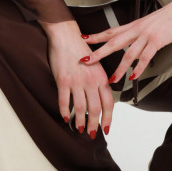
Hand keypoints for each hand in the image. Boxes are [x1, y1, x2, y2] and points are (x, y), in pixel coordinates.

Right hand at [40, 19, 113, 137]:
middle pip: (95, 109)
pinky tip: (65, 117)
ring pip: (81, 108)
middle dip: (94, 125)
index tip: (106, 128)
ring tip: (78, 128)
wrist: (67, 36)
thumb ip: (98, 82)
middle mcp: (91, 81)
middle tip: (91, 133)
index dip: (108, 118)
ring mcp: (77, 81)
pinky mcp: (63, 80)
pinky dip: (65, 111)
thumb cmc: (81, 51)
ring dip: (80, 121)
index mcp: (101, 77)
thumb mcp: (96, 66)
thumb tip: (100, 99)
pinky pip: (65, 101)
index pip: (108, 103)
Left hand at [81, 0, 171, 83]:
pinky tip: (133, 76)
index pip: (111, 31)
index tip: (84, 39)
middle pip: (113, 42)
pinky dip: (138, 68)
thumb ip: (139, 36)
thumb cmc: (169, 17)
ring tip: (112, 80)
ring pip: (128, 53)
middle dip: (98, 52)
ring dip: (119, 68)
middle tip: (85, 60)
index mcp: (134, 25)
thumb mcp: (149, 25)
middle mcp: (137, 29)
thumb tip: (133, 49)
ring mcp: (146, 35)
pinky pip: (145, 57)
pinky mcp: (157, 40)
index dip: (97, 36)